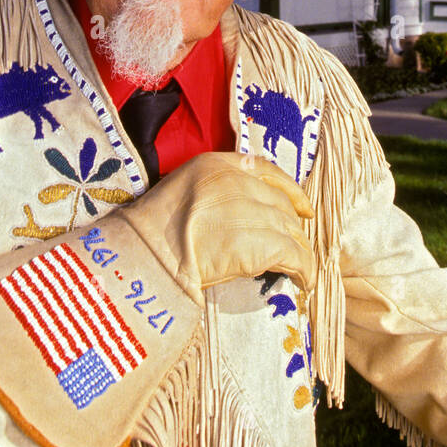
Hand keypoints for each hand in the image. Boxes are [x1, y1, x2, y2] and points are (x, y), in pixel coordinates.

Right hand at [112, 151, 315, 301]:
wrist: (143, 258)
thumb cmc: (151, 233)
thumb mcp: (181, 193)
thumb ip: (214, 192)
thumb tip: (244, 212)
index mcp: (215, 165)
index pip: (266, 169)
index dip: (291, 190)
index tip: (304, 208)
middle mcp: (236, 183)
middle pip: (280, 204)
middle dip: (293, 227)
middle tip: (296, 247)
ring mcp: (249, 211)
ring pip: (290, 231)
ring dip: (300, 252)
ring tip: (303, 270)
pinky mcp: (259, 244)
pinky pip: (293, 255)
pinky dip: (303, 269)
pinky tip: (303, 281)